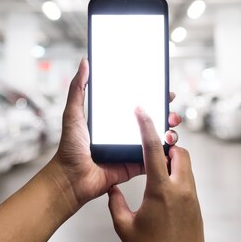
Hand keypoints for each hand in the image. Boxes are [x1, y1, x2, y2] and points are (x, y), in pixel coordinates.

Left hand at [48, 58, 181, 210]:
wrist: (71, 179)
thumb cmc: (69, 148)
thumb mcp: (73, 113)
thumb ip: (78, 88)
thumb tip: (85, 62)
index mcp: (112, 120)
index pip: (137, 104)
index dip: (152, 97)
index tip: (164, 91)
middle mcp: (124, 133)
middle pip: (152, 119)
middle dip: (166, 114)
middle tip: (171, 111)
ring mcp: (131, 149)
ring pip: (157, 138)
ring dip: (169, 131)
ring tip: (171, 126)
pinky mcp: (134, 165)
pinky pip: (154, 158)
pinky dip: (165, 152)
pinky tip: (170, 145)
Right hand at [108, 108, 204, 241]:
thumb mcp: (125, 227)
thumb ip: (115, 204)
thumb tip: (112, 190)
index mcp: (161, 190)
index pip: (153, 148)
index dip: (146, 125)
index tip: (142, 111)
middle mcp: (181, 190)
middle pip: (179, 151)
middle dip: (166, 145)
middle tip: (151, 150)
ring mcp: (192, 198)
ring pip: (186, 166)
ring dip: (172, 162)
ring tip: (154, 172)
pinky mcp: (197, 208)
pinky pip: (188, 181)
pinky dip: (176, 177)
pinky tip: (162, 191)